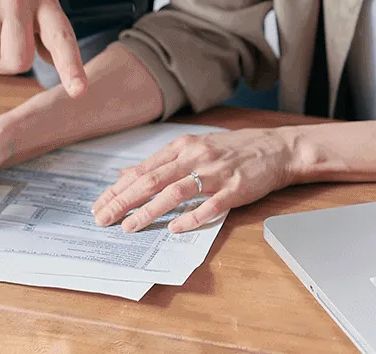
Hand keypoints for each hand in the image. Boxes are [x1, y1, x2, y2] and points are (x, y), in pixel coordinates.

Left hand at [91, 128, 298, 233]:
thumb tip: (126, 175)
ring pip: (175, 192)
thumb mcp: (193, 148)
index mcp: (182, 147)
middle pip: (152, 180)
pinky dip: (191, 218)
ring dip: (149, 210)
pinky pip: (210, 205)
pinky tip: (174, 229)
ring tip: (129, 226)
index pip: (143, 170)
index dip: (118, 189)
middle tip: (103, 218)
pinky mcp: (234, 189)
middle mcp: (195, 156)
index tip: (99, 205)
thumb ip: (160, 163)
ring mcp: (215, 173)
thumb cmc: (232, 150)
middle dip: (124, 201)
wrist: (275, 148)